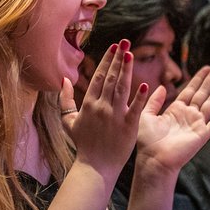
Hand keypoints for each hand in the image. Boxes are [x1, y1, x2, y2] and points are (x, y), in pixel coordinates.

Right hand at [59, 40, 149, 179]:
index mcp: (89, 104)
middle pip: (111, 78)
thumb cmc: (83, 144)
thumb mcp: (69, 121)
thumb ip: (65, 100)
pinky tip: (145, 84)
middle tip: (125, 42)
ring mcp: (115, 116)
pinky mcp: (128, 127)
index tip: (114, 46)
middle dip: (118, 58)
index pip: (99, 76)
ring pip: (122, 88)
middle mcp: (102, 107)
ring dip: (126, 70)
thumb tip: (64, 80)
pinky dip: (139, 97)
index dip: (107, 60)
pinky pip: (134, 109)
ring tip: (131, 54)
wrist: (95, 167)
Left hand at [136, 65, 209, 173]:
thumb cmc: (147, 142)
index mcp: (176, 110)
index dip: (198, 78)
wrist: (153, 160)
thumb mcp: (146, 116)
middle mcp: (188, 115)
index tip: (206, 67)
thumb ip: (154, 101)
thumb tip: (163, 87)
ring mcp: (196, 124)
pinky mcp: (202, 134)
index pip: (190, 90)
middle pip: (203, 93)